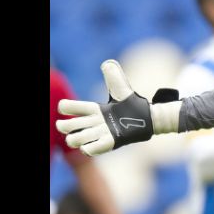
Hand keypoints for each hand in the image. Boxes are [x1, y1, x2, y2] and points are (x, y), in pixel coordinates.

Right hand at [57, 60, 179, 155]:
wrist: (149, 118)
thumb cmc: (133, 104)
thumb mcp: (122, 89)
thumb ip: (114, 77)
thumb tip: (107, 64)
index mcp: (94, 109)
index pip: (69, 108)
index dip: (65, 107)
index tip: (69, 107)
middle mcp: (93, 123)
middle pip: (65, 126)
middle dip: (65, 125)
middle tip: (78, 124)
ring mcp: (100, 135)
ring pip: (74, 140)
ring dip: (78, 138)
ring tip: (90, 134)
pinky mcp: (110, 143)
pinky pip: (91, 150)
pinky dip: (90, 148)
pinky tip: (98, 142)